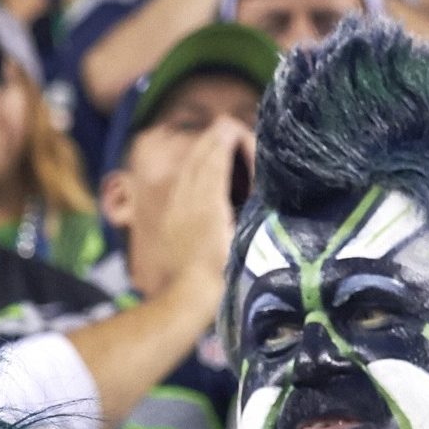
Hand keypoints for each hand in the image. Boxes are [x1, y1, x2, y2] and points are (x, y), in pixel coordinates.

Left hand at [147, 117, 246, 309]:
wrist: (186, 298)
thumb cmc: (221, 273)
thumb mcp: (242, 237)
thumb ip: (250, 206)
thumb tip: (259, 185)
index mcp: (209, 198)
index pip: (216, 152)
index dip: (229, 138)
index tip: (240, 130)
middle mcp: (188, 195)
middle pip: (200, 153)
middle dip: (217, 138)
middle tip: (233, 131)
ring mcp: (176, 205)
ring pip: (188, 166)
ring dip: (204, 151)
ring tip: (220, 145)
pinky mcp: (169, 217)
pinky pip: (181, 182)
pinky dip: (194, 170)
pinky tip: (202, 174)